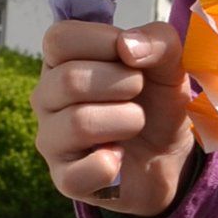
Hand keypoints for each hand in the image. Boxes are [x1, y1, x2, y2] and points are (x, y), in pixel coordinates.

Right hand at [33, 20, 197, 214]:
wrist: (171, 156)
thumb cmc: (156, 101)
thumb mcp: (170, 63)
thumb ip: (159, 40)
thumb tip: (128, 47)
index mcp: (62, 61)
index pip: (59, 39)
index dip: (104, 42)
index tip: (132, 57)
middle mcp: (46, 98)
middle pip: (69, 80)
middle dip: (124, 83)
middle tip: (139, 92)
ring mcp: (51, 139)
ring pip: (79, 122)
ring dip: (127, 120)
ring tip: (135, 123)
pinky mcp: (65, 179)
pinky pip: (79, 172)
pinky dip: (111, 165)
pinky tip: (121, 157)